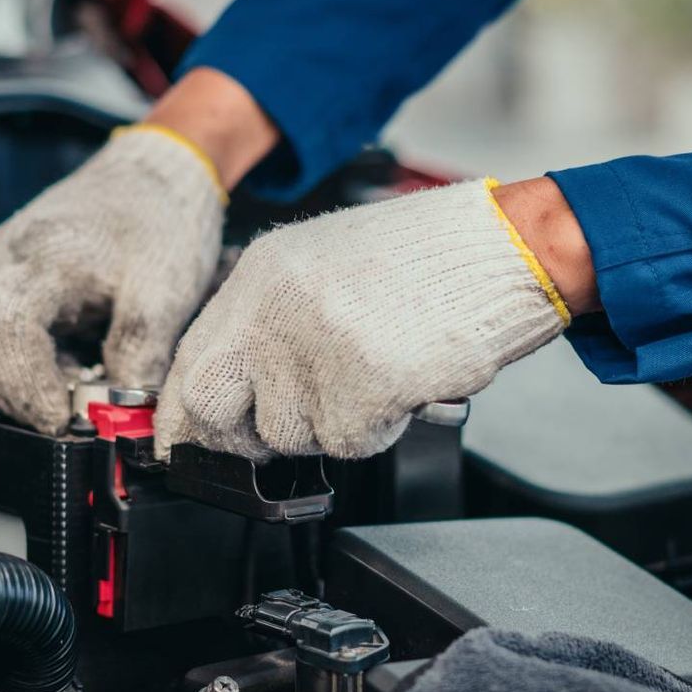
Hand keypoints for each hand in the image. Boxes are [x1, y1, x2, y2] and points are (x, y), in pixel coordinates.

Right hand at [0, 69, 276, 431]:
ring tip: (77, 396)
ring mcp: (1, 271)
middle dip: (23, 397)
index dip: (31, 390)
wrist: (158, 172)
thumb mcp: (165, 294)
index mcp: (37, 259)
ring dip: (23, 385)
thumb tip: (125, 416)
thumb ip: (140, 358)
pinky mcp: (10, 281)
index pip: (6, 338)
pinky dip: (28, 366)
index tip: (66, 422)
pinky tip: (71, 371)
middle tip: (74, 420)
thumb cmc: (161, 218)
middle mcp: (4, 263)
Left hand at [156, 178, 585, 459]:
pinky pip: (349, 442)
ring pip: (291, 434)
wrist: (505, 249)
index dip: (188, 414)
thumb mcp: (323, 266)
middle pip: (215, 407)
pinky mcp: (363, 382)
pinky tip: (402, 381)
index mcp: (263, 273)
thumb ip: (268, 320)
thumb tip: (229, 389)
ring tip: (375, 370)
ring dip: (333, 423)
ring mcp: (318, 345)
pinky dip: (378, 427)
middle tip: (287, 425)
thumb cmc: (429, 260)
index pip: (191, 363)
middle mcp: (278, 306)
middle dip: (243, 435)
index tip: (187, 442)